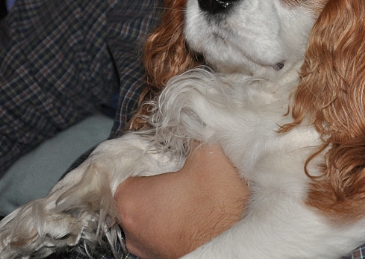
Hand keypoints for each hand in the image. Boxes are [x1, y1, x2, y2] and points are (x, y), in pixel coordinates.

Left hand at [115, 144, 248, 258]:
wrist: (245, 248)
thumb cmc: (220, 206)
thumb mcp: (209, 154)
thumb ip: (192, 132)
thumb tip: (191, 119)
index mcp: (132, 201)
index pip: (119, 170)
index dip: (139, 157)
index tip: (159, 153)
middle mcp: (132, 231)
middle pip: (133, 194)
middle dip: (154, 180)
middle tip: (180, 170)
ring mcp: (147, 250)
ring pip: (148, 215)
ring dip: (165, 203)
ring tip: (192, 192)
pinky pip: (161, 232)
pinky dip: (174, 221)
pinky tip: (197, 211)